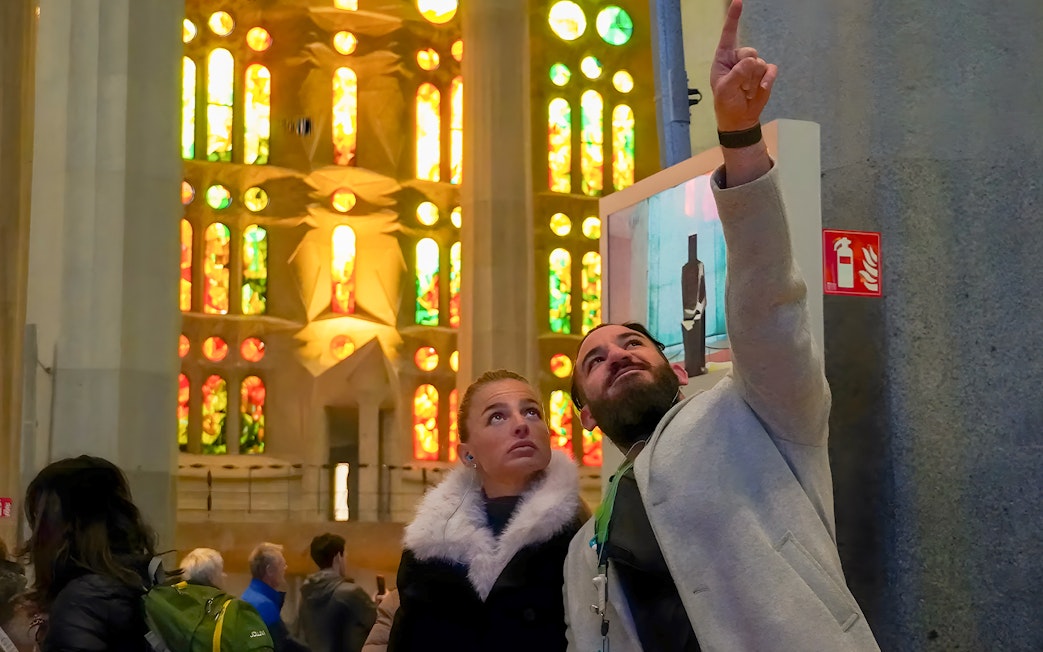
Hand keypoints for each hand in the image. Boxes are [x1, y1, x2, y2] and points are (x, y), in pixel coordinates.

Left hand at [711, 0, 777, 132]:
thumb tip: (752, 61)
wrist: (740, 119)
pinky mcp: (765, 74)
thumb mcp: (725, 89)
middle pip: (749, 52)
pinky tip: (760, 90)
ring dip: (753, 81)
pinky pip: (770, 69)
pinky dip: (767, 80)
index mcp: (723, 58)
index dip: (733, 18)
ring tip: (746, 92)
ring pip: (760, 63)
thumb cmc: (726, 102)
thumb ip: (737, 74)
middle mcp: (738, 58)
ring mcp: (753, 65)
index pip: (729, 35)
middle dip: (746, 71)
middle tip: (739, 87)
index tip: (737, 1)